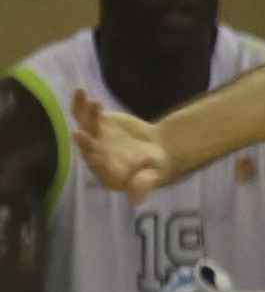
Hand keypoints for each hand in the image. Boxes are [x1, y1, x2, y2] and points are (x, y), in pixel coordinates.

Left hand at [71, 89, 170, 204]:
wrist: (156, 148)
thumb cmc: (157, 166)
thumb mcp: (155, 176)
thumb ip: (144, 184)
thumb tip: (136, 201)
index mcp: (109, 175)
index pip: (101, 169)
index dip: (98, 163)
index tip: (96, 157)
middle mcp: (97, 158)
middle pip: (89, 149)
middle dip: (85, 142)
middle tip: (81, 133)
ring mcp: (94, 139)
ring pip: (85, 127)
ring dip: (87, 116)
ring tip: (94, 103)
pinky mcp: (95, 123)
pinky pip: (84, 113)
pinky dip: (80, 103)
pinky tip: (80, 91)